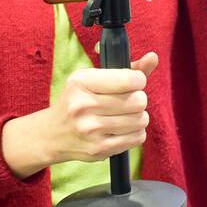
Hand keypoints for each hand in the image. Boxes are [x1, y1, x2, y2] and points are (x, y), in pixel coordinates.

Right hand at [38, 51, 157, 165]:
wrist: (53, 134)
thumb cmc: (79, 100)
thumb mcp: (95, 79)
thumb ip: (128, 69)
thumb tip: (153, 57)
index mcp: (81, 82)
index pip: (129, 80)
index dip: (138, 80)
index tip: (132, 83)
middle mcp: (83, 105)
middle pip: (139, 101)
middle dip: (138, 99)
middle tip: (126, 101)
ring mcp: (90, 130)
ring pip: (141, 120)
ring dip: (138, 117)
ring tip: (124, 115)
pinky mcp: (99, 149)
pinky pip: (138, 137)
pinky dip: (135, 132)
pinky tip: (121, 129)